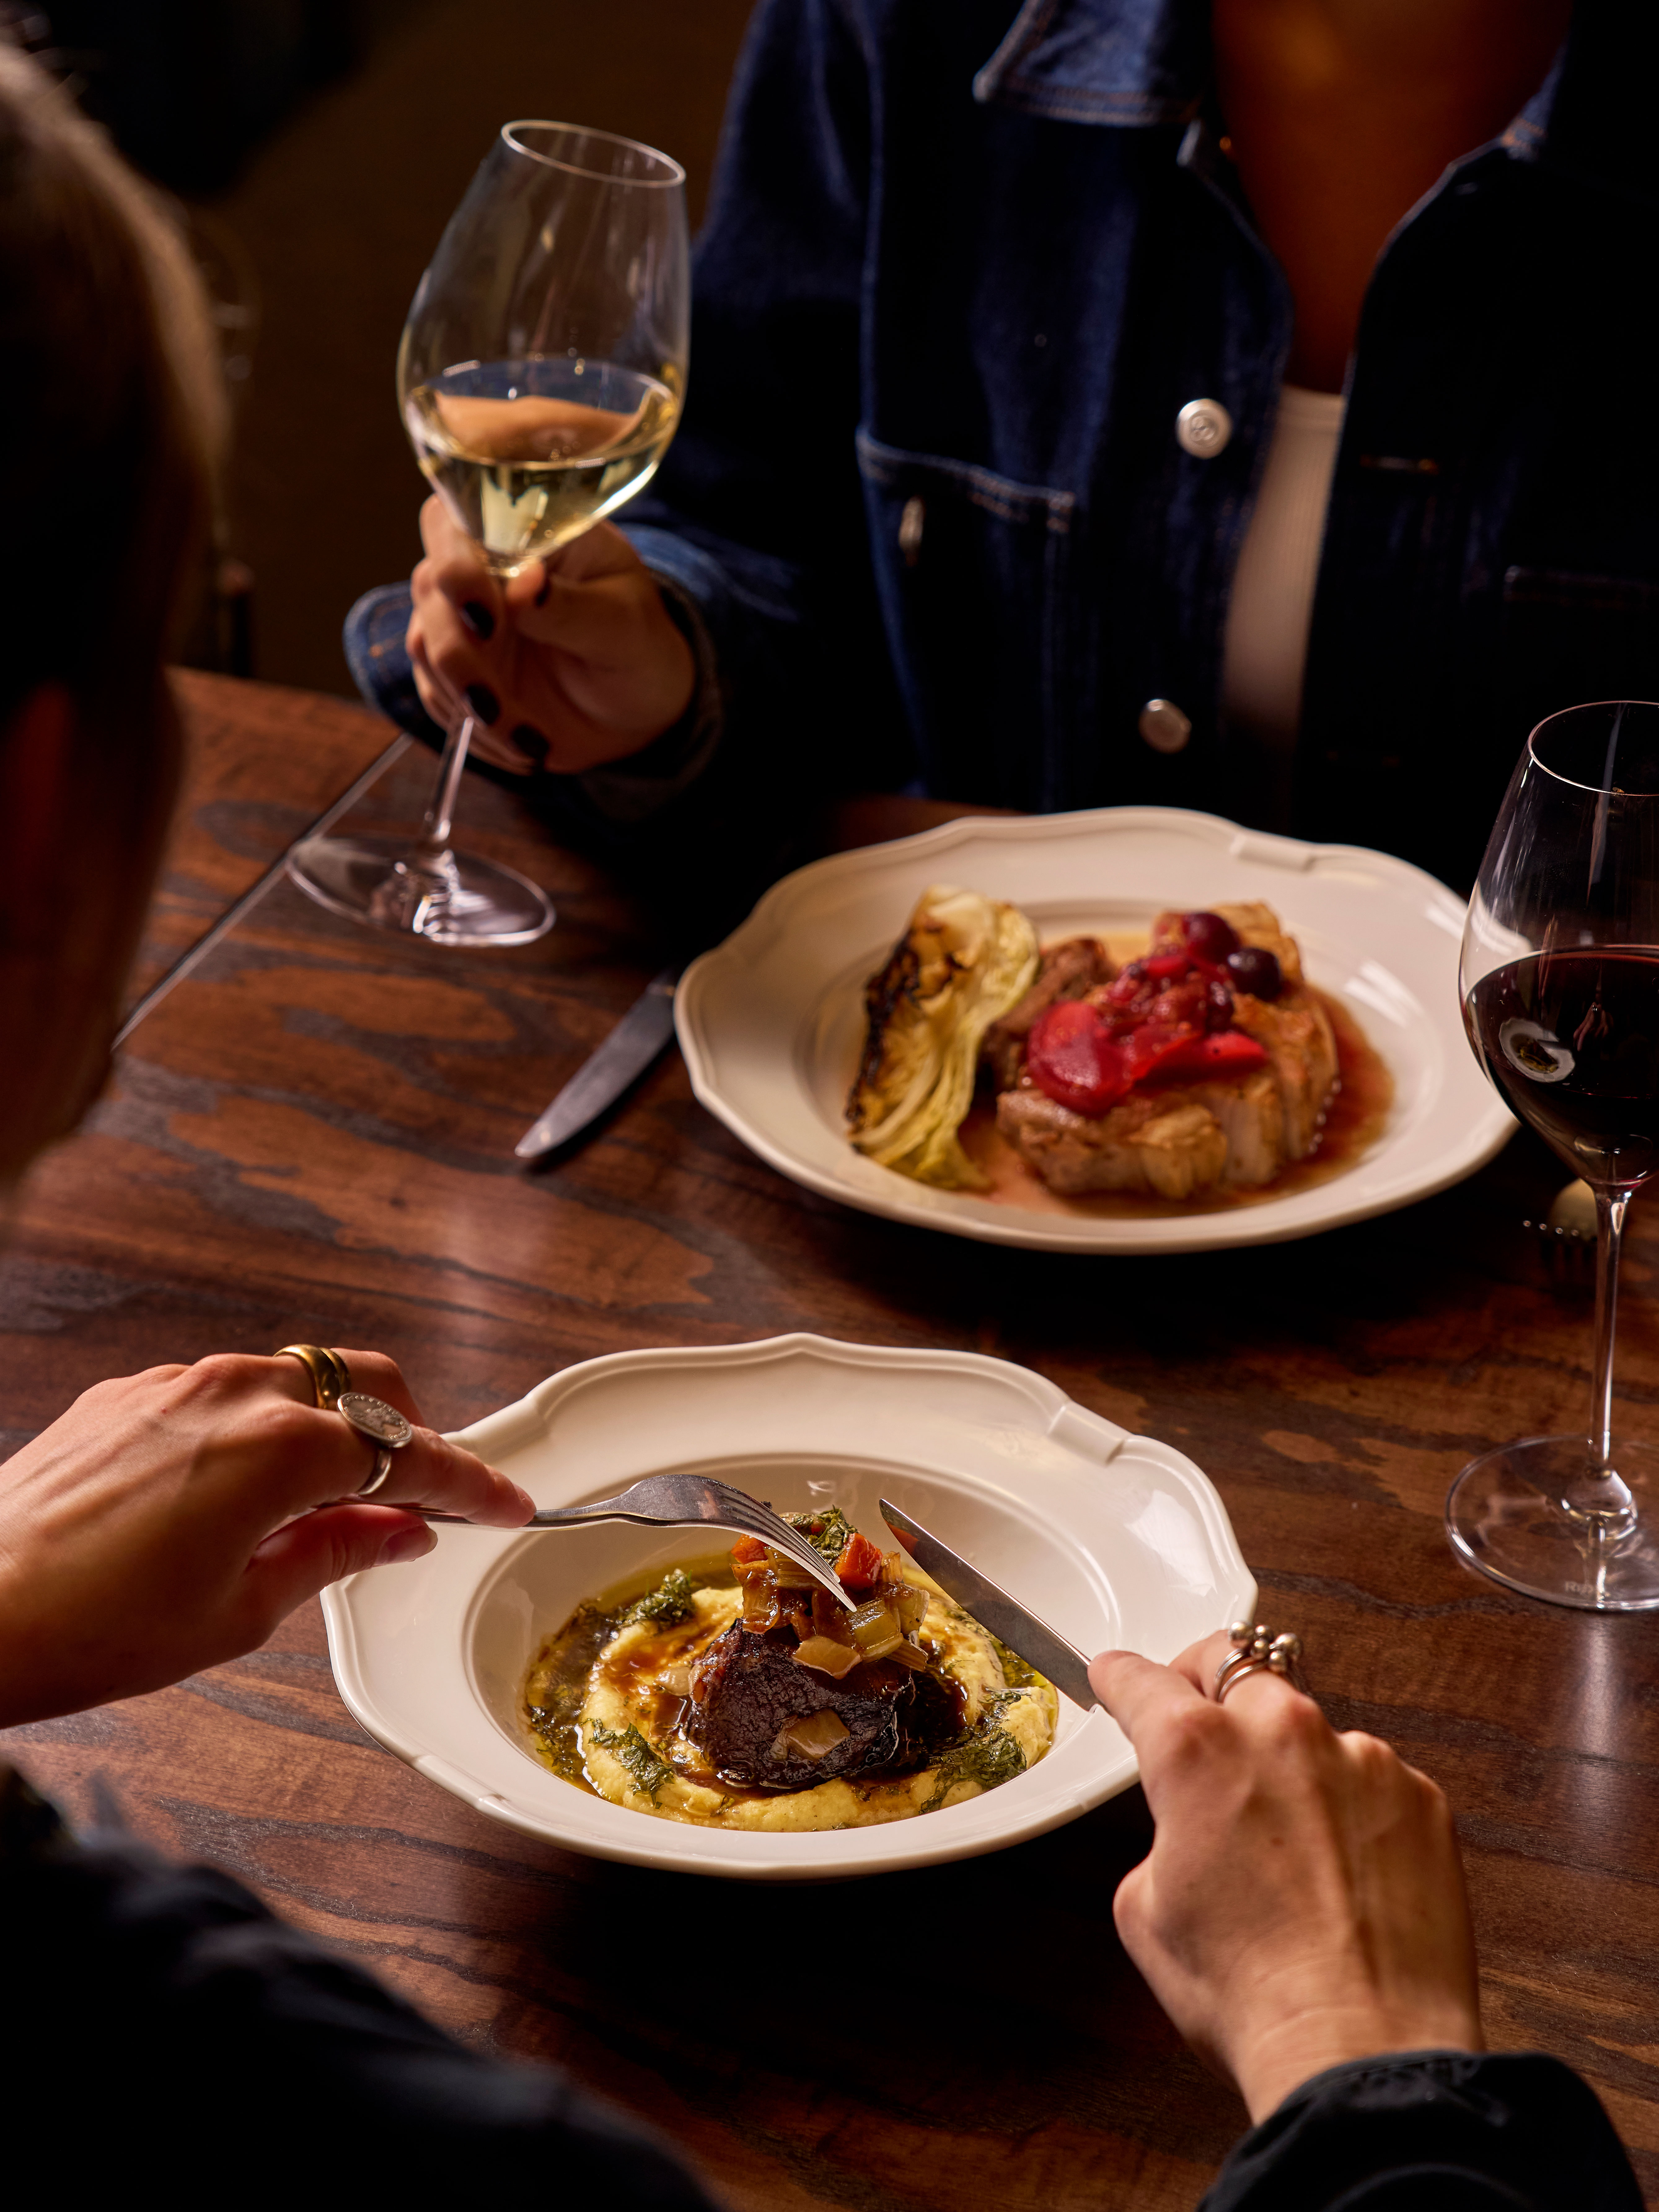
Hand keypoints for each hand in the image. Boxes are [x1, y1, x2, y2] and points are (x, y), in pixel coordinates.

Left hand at [0, 1350, 532, 1726]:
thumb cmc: (88, 1625)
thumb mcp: (241, 1608)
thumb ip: (334, 1552)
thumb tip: (394, 1530)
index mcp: (278, 1449)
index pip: (409, 1453)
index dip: (469, 1483)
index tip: (504, 1501)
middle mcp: (233, 1394)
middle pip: (362, 1384)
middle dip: (407, 1431)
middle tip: (424, 1494)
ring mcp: (175, 1386)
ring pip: (294, 1378)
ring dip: (331, 1426)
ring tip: (332, 1497)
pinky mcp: (128, 1396)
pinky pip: (223, 1391)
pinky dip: (260, 1426)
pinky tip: (247, 1488)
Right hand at [406, 498, 695, 775]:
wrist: (635, 704)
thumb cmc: (638, 646)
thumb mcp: (624, 626)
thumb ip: (572, 606)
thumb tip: (525, 585)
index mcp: (526, 534)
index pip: (460, 524)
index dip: (458, 568)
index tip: (484, 619)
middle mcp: (482, 568)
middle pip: (431, 588)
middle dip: (457, 652)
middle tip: (495, 705)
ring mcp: (462, 619)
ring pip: (425, 646)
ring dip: (469, 701)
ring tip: (527, 738)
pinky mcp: (455, 670)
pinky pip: (438, 697)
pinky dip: (474, 730)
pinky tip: (522, 745)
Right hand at [1090, 1632, 1481, 2123]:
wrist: (1361, 2052)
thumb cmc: (1251, 1995)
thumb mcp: (1146, 1914)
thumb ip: (1162, 1836)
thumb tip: (1189, 1826)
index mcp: (1196, 1751)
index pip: (1141, 1680)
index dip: (1120, 1677)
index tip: (1116, 1675)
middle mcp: (1281, 1732)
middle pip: (1233, 1664)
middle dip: (1206, 1686)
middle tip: (1201, 1728)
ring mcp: (1361, 1758)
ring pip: (1308, 1727)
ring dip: (1288, 1761)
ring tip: (1289, 1845)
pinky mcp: (1421, 1797)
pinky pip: (1371, 1778)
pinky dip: (1351, 1809)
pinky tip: (1345, 1875)